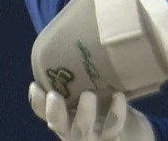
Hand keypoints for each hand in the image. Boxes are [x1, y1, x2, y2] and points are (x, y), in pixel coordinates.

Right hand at [28, 82, 154, 140]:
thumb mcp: (93, 89)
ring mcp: (93, 136)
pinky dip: (116, 111)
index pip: (44, 111)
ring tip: (88, 94)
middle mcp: (74, 129)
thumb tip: (79, 36)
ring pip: (82, 132)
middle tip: (54, 96)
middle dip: (54, 112)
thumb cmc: (108, 105)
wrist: (132, 131)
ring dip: (83, 114)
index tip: (35, 85)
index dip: (37, 102)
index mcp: (65, 116)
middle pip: (58, 125)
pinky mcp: (113, 138)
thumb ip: (83, 75)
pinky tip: (119, 96)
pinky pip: (113, 128)